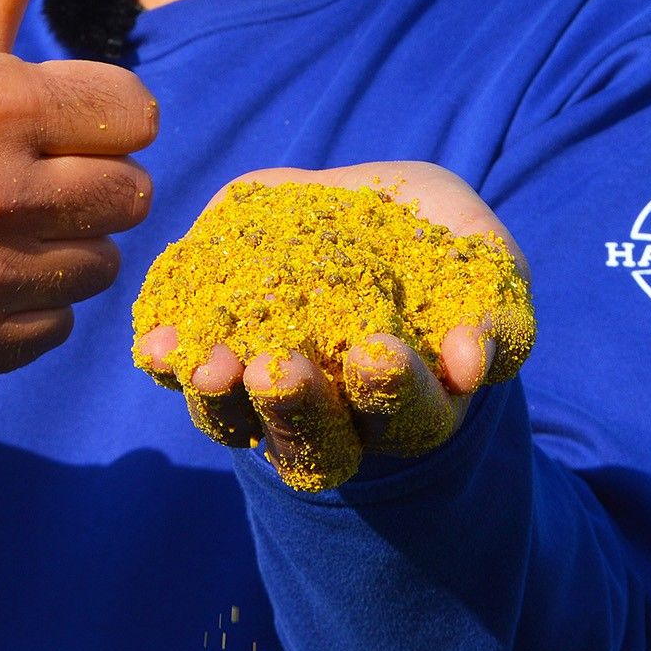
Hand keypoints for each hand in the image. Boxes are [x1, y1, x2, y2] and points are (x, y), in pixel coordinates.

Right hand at [0, 0, 159, 373]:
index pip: (139, 115)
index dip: (105, 113)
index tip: (60, 117)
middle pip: (134, 195)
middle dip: (95, 179)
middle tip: (38, 171)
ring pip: (102, 264)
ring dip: (68, 243)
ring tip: (8, 219)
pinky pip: (56, 326)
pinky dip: (30, 304)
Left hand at [135, 163, 530, 485]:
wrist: (361, 206)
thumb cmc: (439, 242)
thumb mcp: (483, 262)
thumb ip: (494, 310)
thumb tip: (474, 362)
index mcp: (413, 405)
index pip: (409, 418)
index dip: (395, 392)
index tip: (377, 351)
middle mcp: (336, 416)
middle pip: (316, 444)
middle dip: (296, 408)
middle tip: (281, 369)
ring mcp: (266, 387)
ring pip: (239, 418)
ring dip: (220, 396)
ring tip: (209, 364)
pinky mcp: (214, 342)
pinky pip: (181, 369)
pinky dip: (167, 358)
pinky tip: (155, 342)